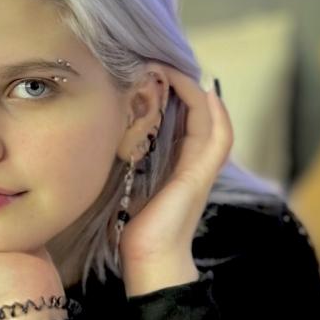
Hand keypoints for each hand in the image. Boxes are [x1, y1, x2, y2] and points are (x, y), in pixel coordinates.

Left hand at [118, 67, 233, 269]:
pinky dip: (214, 112)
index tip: (152, 71)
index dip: (173, 93)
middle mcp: (193, 162)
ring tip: (176, 67)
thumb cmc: (134, 228)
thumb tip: (100, 138)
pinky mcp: (202, 173)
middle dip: (183, 84)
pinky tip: (204, 90)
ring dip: (195, 91)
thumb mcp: (127, 184)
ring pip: (211, 118)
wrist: (149, 259)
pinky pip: (218, 136)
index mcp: (176, 163)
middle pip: (199, 112)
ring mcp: (201, 167)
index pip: (183, 118)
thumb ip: (125, 162)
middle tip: (163, 60)